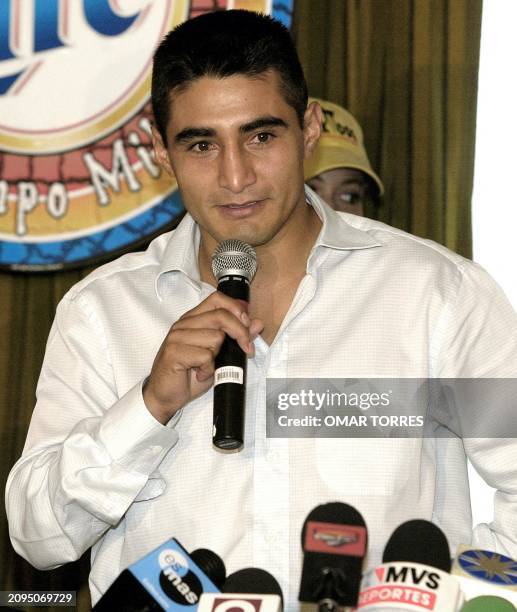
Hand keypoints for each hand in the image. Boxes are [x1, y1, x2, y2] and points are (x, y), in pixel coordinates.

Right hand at [143, 291, 262, 423]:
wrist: (165, 396)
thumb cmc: (189, 375)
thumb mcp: (218, 355)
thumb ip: (236, 338)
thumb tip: (257, 323)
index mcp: (193, 319)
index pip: (218, 299)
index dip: (237, 309)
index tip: (248, 327)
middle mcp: (183, 324)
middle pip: (221, 316)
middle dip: (240, 333)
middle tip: (246, 349)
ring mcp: (177, 337)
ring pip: (215, 338)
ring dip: (217, 356)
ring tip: (207, 366)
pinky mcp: (173, 352)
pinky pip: (205, 356)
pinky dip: (208, 369)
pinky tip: (198, 373)